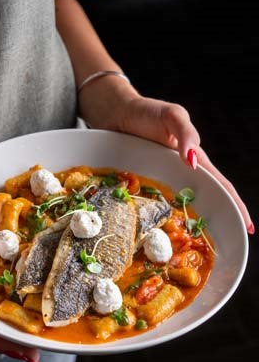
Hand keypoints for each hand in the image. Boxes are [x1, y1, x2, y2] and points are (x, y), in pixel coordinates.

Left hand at [78, 76, 253, 233]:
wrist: (116, 111)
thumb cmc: (147, 111)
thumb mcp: (172, 116)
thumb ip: (186, 134)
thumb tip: (193, 161)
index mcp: (195, 158)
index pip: (221, 185)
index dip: (235, 204)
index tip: (248, 227)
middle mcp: (181, 172)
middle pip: (204, 201)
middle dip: (216, 222)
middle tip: (224, 249)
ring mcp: (162, 179)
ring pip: (180, 206)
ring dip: (189, 225)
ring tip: (195, 250)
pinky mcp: (143, 182)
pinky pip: (155, 204)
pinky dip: (160, 219)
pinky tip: (158, 234)